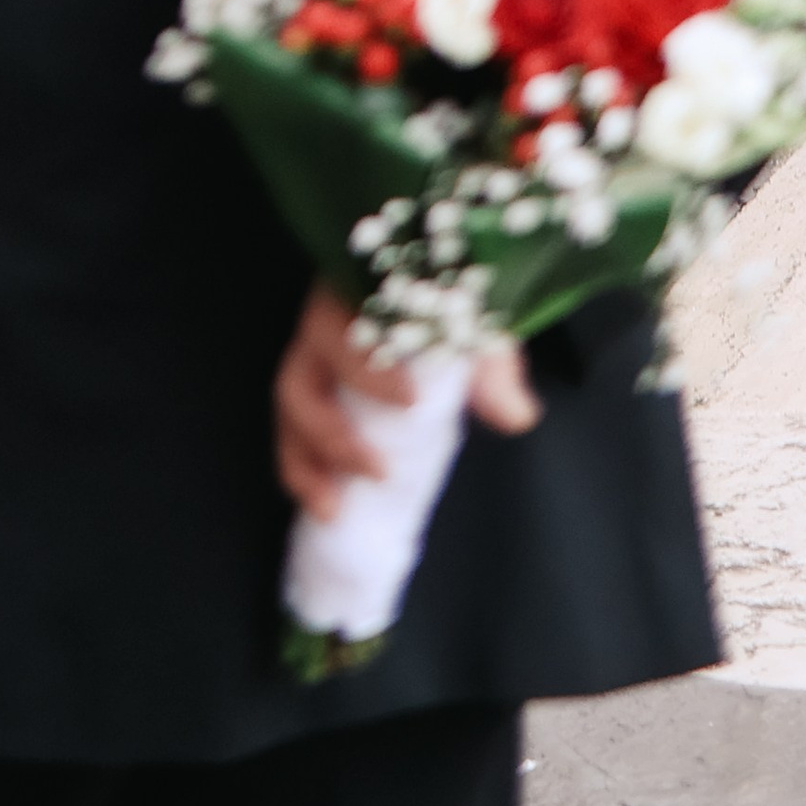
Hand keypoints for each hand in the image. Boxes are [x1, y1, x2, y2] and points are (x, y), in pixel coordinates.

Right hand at [274, 283, 539, 520]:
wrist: (437, 297)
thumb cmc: (451, 305)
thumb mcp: (478, 324)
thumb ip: (491, 363)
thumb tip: (515, 415)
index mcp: (354, 296)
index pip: (345, 325)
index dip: (368, 366)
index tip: (410, 402)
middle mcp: (320, 329)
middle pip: (299, 375)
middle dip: (330, 431)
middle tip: (377, 472)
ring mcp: (311, 365)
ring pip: (289, 411)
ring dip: (306, 461)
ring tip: (333, 510)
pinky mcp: (316, 399)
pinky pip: (294, 434)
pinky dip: (304, 471)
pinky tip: (327, 507)